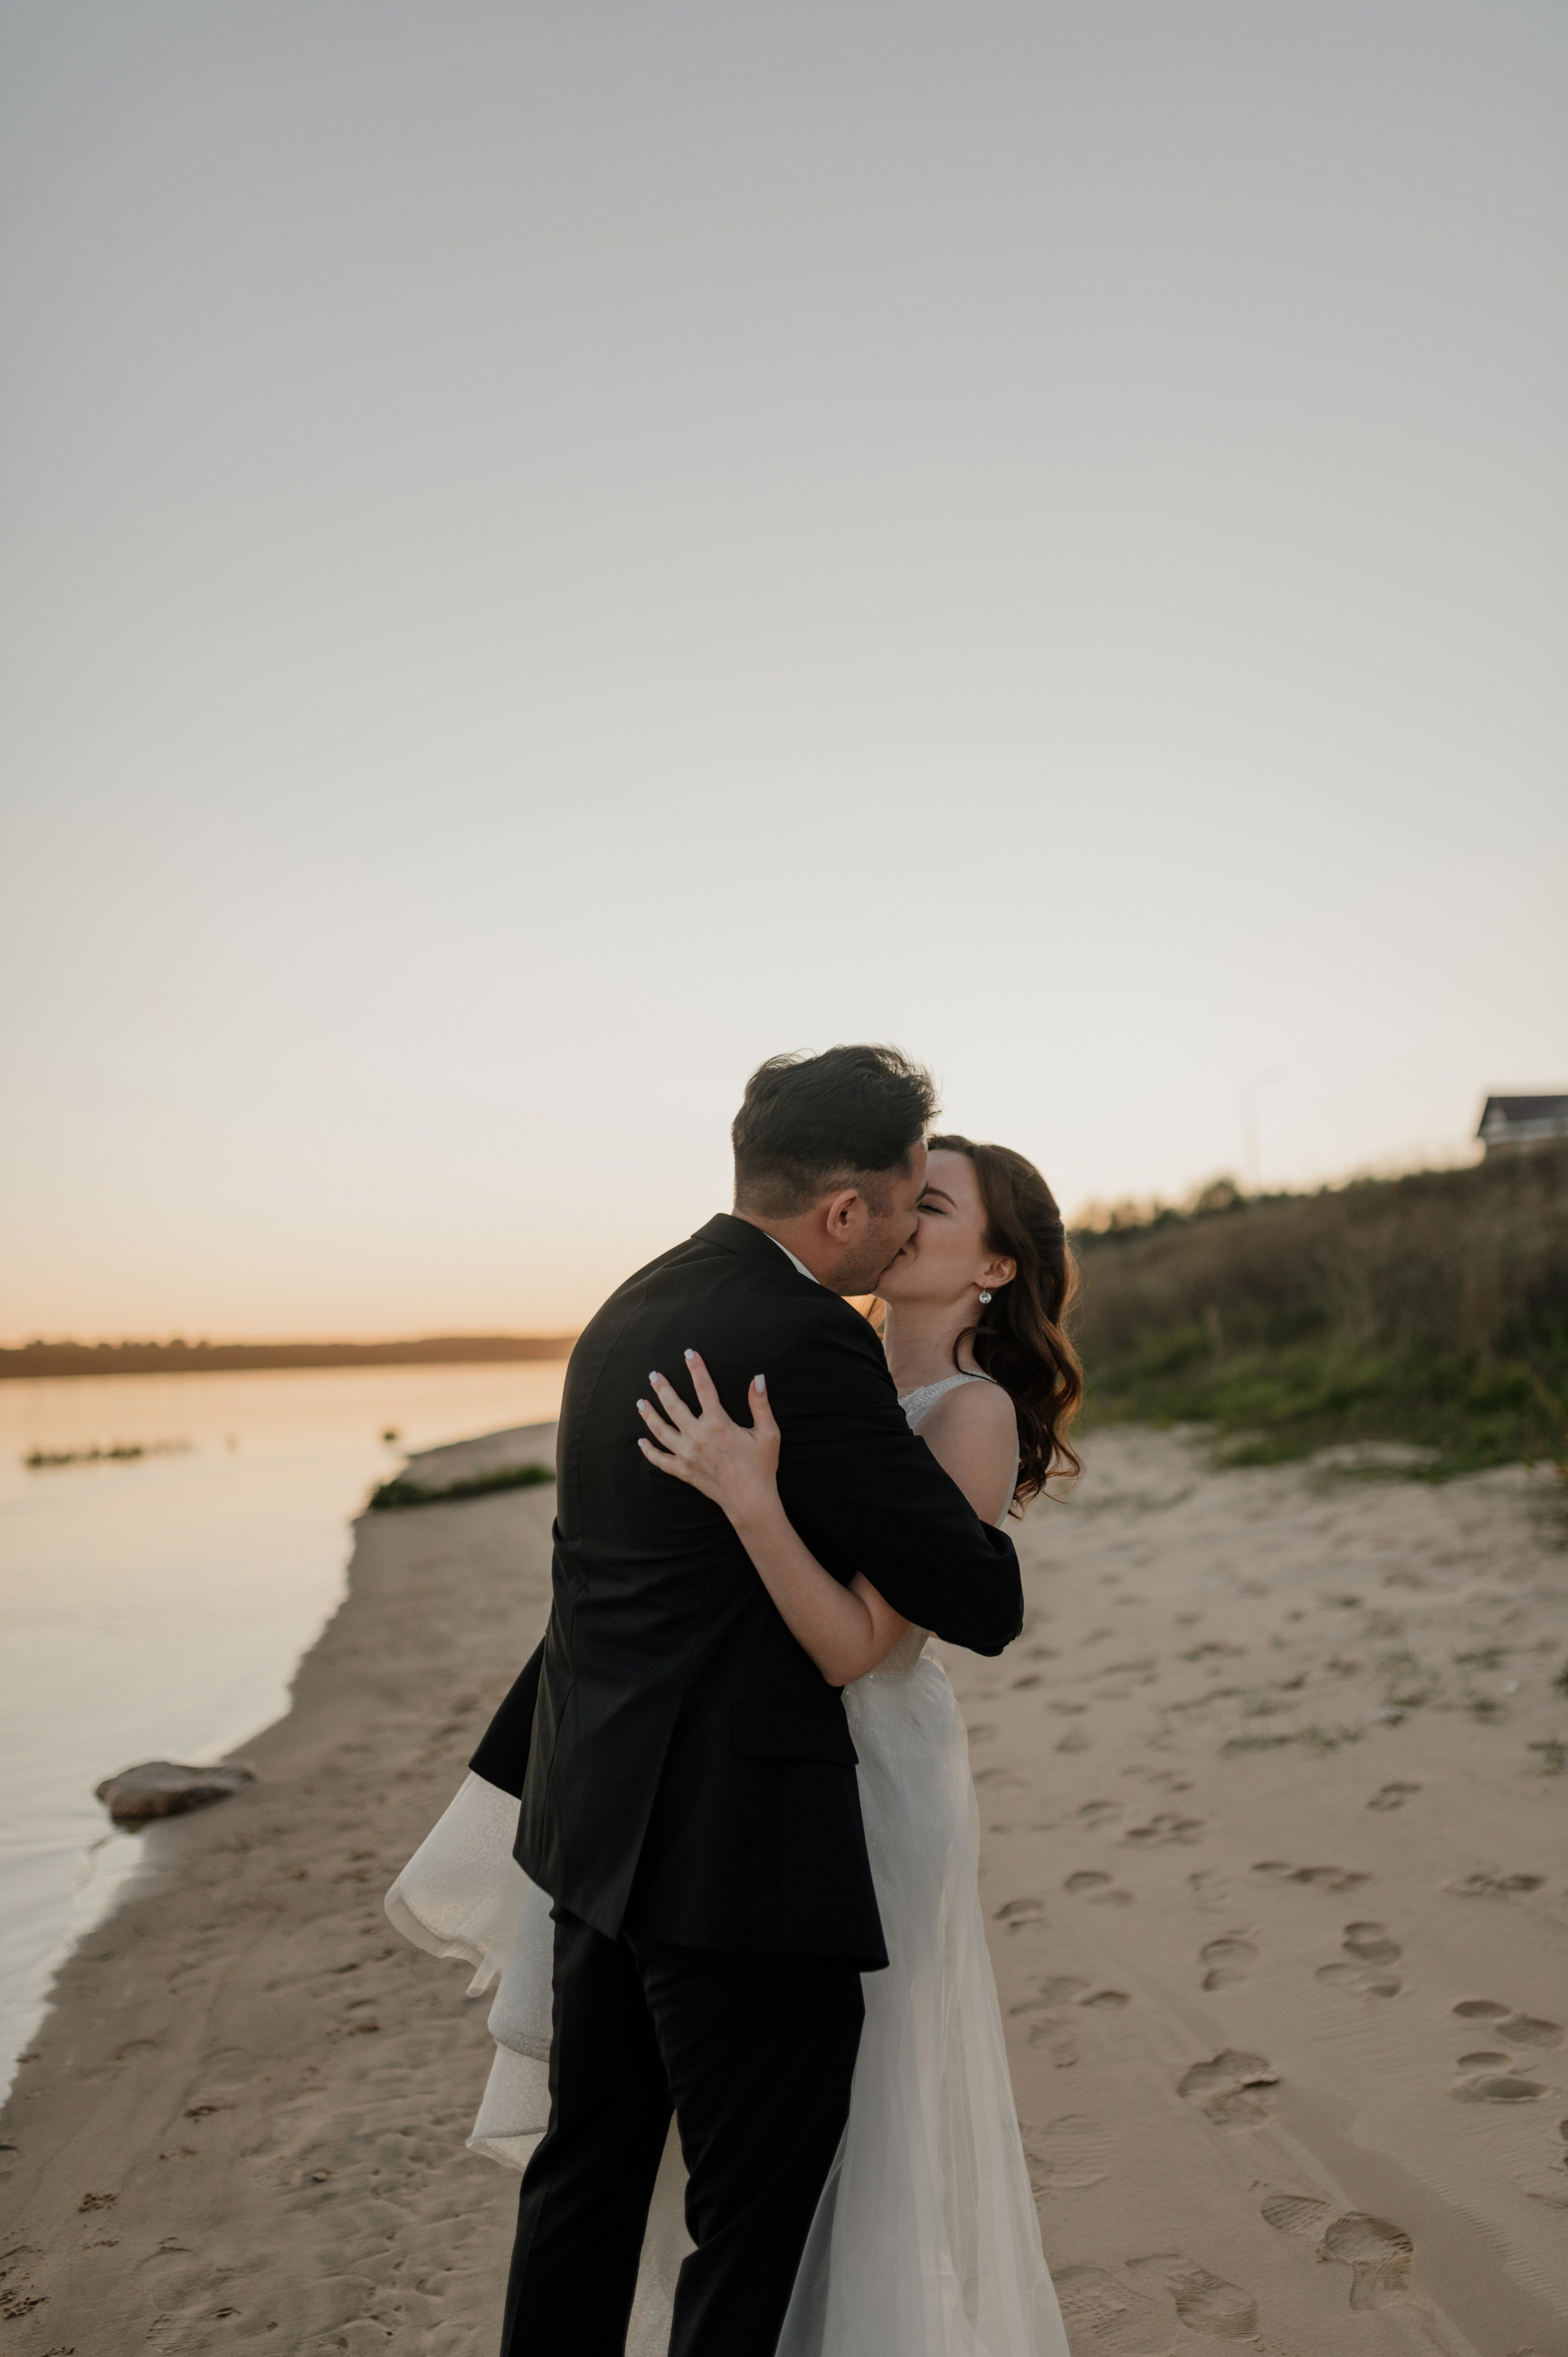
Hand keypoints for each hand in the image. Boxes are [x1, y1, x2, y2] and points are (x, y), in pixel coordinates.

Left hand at [637, 1349, 780, 1526]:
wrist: (750, 1501)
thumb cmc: (761, 1466)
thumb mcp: (768, 1433)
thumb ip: (760, 1404)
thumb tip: (758, 1379)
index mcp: (717, 1424)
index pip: (704, 1388)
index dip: (696, 1368)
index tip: (689, 1353)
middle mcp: (697, 1437)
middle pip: (674, 1406)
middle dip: (663, 1388)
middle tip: (654, 1375)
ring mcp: (687, 1455)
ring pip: (661, 1430)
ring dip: (649, 1415)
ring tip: (640, 1402)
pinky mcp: (683, 1471)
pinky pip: (660, 1460)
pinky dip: (649, 1451)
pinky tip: (641, 1442)